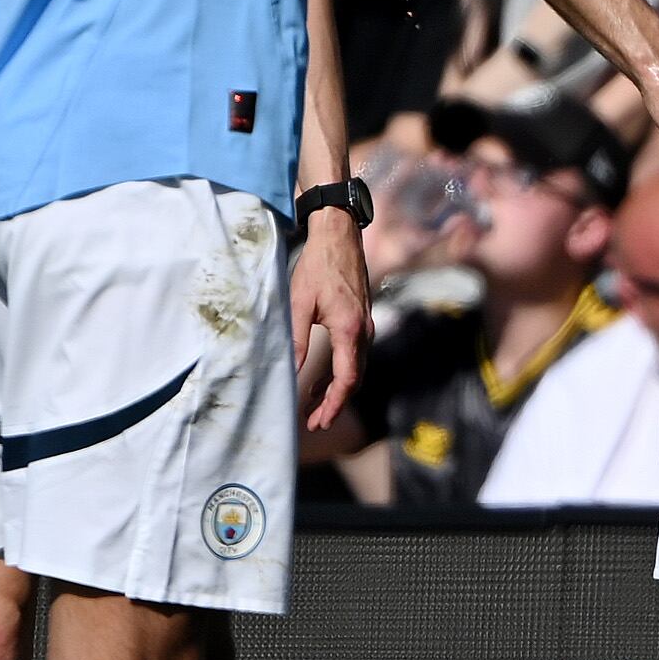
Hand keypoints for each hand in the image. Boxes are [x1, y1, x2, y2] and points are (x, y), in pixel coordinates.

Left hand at [292, 209, 367, 431]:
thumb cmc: (317, 267)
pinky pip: (355, 354)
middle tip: (315, 423)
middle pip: (355, 379)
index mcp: (349, 329)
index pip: (347, 378)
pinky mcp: (362, 319)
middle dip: (335, 403)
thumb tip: (293, 373)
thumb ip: (296, 340)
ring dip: (337, 389)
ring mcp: (365, 325)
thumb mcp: (299, 303)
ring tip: (314, 407)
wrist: (339, 237)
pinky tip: (322, 379)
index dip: (334, 404)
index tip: (320, 421)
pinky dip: (340, 372)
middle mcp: (363, 331)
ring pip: (356, 368)